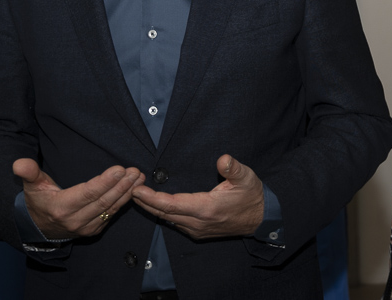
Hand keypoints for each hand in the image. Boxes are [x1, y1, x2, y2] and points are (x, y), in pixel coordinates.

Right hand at [13, 158, 143, 238]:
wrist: (39, 228)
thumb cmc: (39, 201)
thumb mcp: (32, 186)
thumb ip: (29, 173)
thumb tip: (19, 163)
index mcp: (61, 207)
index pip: (87, 193)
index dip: (104, 182)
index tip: (120, 169)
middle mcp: (75, 220)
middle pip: (103, 201)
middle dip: (121, 185)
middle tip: (135, 171)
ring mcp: (85, 227)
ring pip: (110, 208)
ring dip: (126, 192)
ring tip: (139, 177)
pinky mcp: (94, 230)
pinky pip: (111, 215)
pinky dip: (123, 202)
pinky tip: (133, 189)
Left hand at [131, 155, 263, 239]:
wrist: (261, 218)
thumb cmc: (252, 196)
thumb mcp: (246, 177)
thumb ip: (233, 168)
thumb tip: (223, 159)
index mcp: (206, 208)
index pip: (171, 205)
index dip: (152, 198)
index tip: (137, 190)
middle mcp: (198, 222)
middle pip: (164, 214)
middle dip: (145, 203)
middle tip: (130, 190)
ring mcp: (197, 230)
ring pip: (168, 220)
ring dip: (153, 208)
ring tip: (139, 196)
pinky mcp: (199, 232)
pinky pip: (176, 223)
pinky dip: (164, 213)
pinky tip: (157, 206)